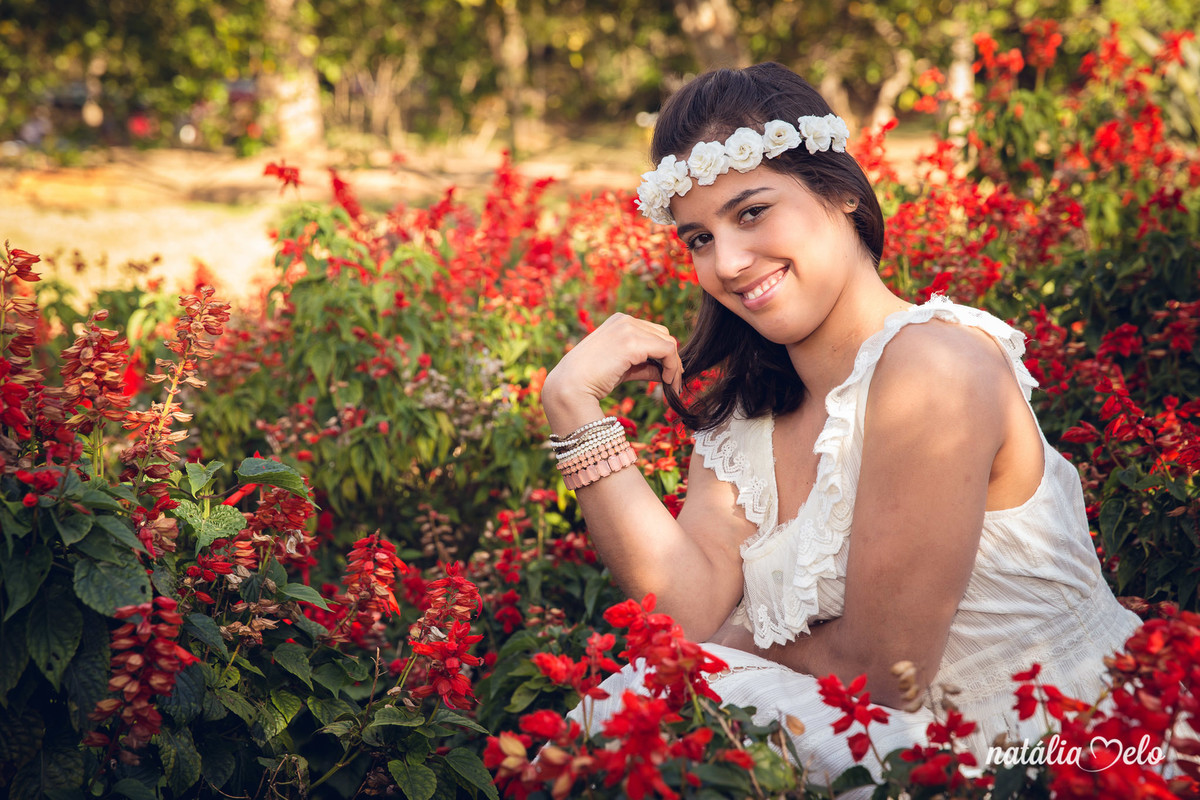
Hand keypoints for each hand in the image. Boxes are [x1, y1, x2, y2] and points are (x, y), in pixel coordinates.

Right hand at [542, 313, 683, 432]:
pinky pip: (667, 351)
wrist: (569, 386)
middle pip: (664, 336)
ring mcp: (628, 329)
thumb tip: (666, 372)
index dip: (664, 354)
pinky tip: (666, 382)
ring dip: (674, 366)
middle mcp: (625, 320)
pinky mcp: (633, 343)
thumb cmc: (590, 380)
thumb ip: (644, 366)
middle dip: (672, 360)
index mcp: (619, 322)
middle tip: (672, 382)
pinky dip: (672, 367)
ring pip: (668, 343)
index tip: (667, 375)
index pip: (654, 333)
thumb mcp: (622, 368)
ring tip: (671, 385)